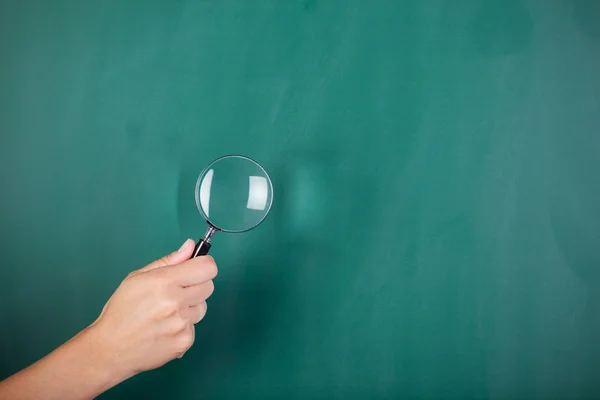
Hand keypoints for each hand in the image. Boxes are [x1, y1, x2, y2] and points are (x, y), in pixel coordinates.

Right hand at [87, 239, 216, 379]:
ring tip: (166, 313)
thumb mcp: (138, 277)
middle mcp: (176, 302)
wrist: (111, 348)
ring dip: (190, 307)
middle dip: (197, 285)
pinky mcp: (184, 342)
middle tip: (176, 292)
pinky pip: (194, 326)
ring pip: (202, 307)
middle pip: (209, 286)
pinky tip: (165, 328)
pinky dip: (183, 327)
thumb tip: (191, 246)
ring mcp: (181, 324)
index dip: (204, 266)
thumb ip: (169, 260)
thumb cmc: (122, 311)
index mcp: (164, 282)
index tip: (197, 268)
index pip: (207, 268)